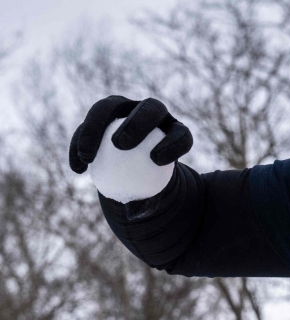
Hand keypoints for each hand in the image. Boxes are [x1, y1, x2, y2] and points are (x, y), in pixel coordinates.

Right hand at [69, 96, 192, 202]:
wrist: (134, 173)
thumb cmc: (148, 188)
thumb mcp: (152, 199)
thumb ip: (147, 204)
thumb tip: (134, 213)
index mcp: (176, 131)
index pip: (180, 133)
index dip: (172, 142)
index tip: (156, 160)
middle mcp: (154, 113)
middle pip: (150, 108)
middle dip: (136, 122)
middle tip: (119, 144)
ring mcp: (127, 108)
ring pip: (111, 106)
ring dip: (95, 127)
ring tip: (87, 155)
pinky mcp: (102, 113)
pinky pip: (87, 125)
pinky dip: (79, 144)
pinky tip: (78, 167)